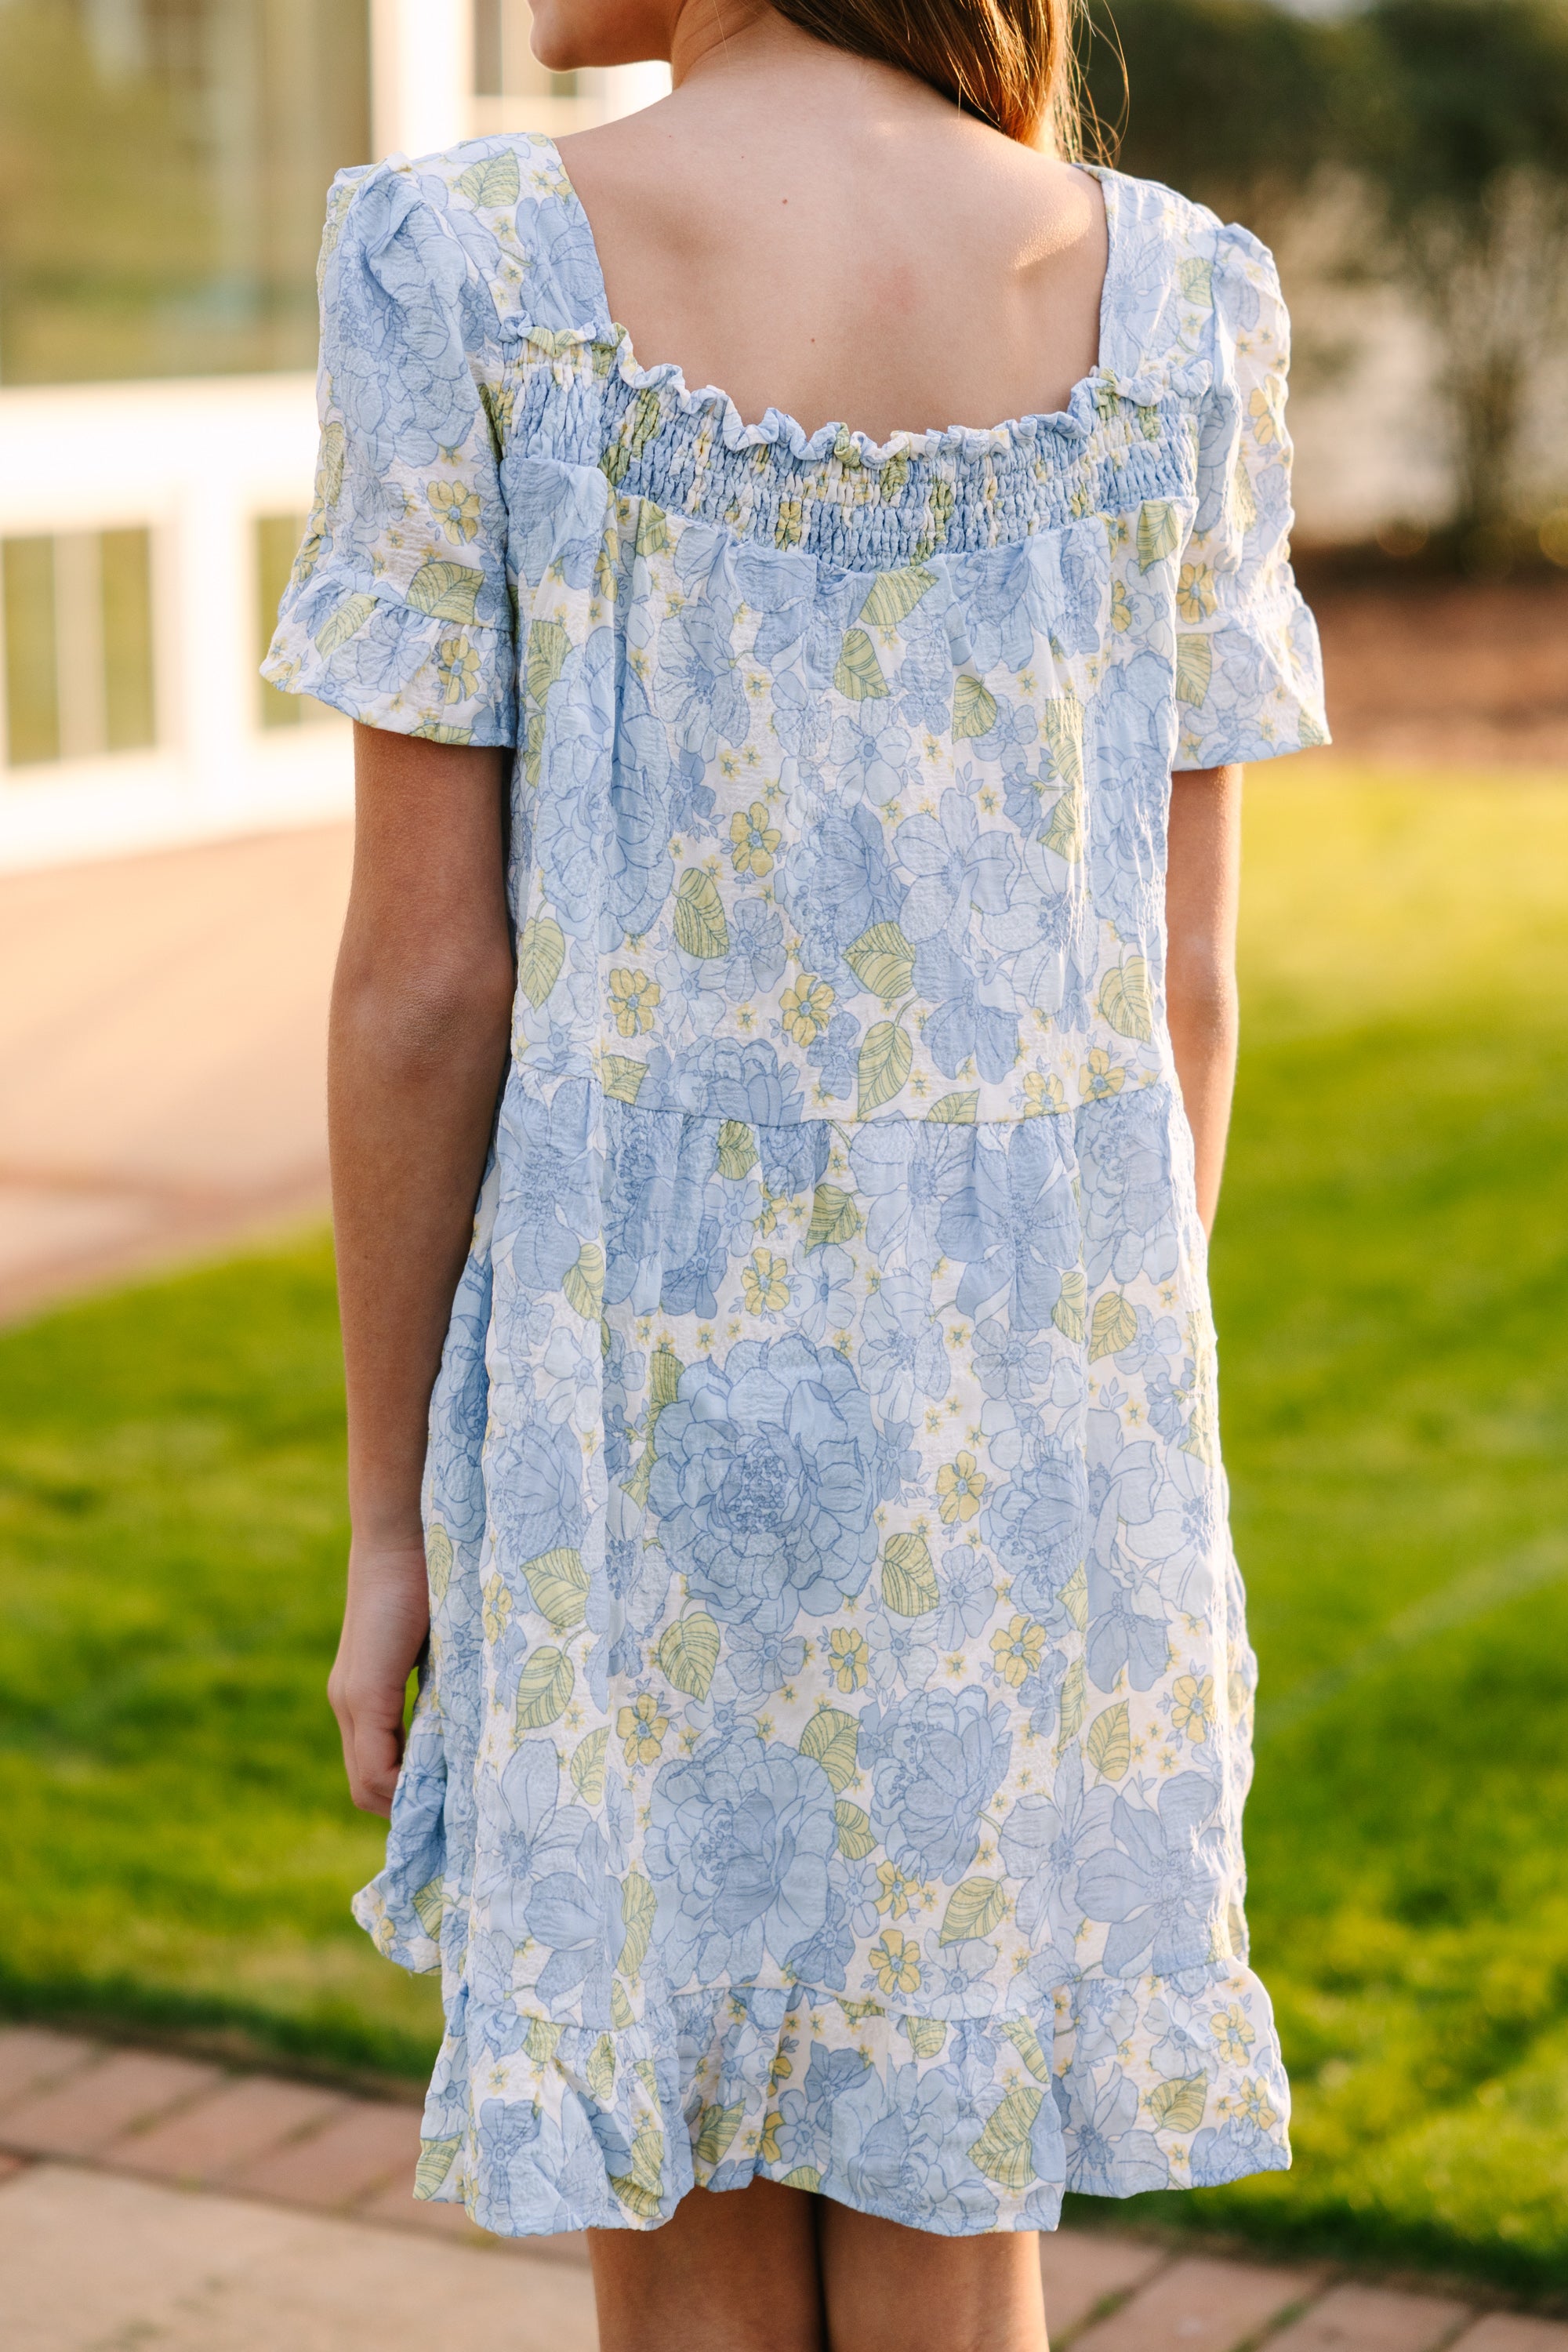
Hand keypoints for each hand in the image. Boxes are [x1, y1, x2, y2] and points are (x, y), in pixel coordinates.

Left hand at [327, 1537, 431, 1815]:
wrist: (401, 1534)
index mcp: (363, 1695)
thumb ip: (438, 1690)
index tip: (446, 1807)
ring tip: (450, 1807)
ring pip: (367, 1784)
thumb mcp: (437, 1649)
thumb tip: (466, 1735)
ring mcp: (350, 1699)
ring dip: (407, 1802)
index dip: (406, 1798)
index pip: (372, 1774)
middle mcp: (346, 1704)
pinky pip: (375, 1765)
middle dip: (407, 1810)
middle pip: (365, 1789)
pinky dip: (404, 1784)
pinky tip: (439, 1784)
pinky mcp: (364, 1691)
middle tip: (451, 1818)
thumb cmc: (429, 1578)